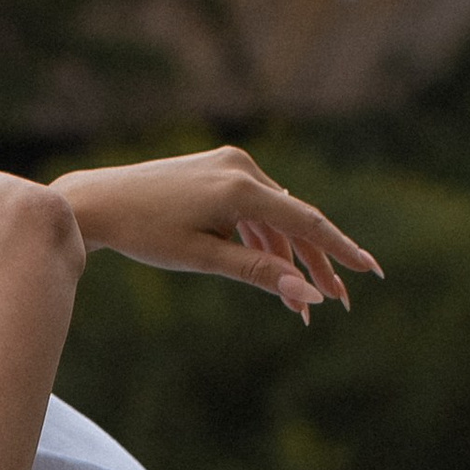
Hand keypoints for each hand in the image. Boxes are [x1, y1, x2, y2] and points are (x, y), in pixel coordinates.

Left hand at [53, 148, 380, 320]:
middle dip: (317, 265)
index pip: (307, 222)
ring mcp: (230, 165)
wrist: (98, 201)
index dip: (342, 250)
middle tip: (340, 304)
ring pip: (276, 217)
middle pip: (295, 221)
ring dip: (289, 258)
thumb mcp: (205, 259)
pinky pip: (255, 208)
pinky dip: (266, 240)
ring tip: (301, 304)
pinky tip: (274, 269)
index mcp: (241, 187)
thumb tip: (308, 295)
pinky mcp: (218, 170)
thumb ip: (260, 273)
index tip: (371, 271)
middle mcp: (242, 167)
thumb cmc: (146, 233)